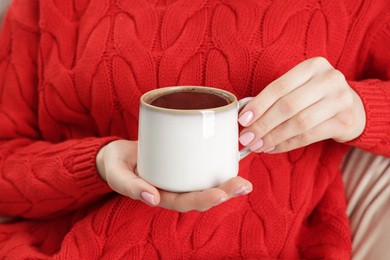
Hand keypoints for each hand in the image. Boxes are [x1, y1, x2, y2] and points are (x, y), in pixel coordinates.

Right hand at [96, 140, 251, 211]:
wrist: (118, 154)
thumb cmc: (117, 166)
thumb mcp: (117, 175)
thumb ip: (130, 187)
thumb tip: (152, 198)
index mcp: (162, 196)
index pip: (187, 203)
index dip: (204, 200)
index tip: (219, 194)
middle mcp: (176, 188)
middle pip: (203, 194)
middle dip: (225, 192)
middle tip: (243, 185)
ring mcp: (181, 174)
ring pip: (207, 182)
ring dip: (227, 181)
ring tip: (245, 180)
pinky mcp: (184, 159)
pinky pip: (203, 164)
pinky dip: (219, 163)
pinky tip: (233, 157)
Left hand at [238, 57, 365, 152]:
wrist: (353, 107)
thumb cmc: (315, 96)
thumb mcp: (300, 87)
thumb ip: (277, 97)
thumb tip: (246, 117)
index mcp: (313, 66)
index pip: (279, 87)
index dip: (258, 104)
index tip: (243, 120)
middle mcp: (329, 79)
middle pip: (288, 106)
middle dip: (263, 124)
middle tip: (246, 138)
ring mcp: (340, 100)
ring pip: (298, 123)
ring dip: (273, 137)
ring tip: (257, 145)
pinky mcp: (344, 121)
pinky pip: (309, 136)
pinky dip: (287, 144)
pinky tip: (273, 148)